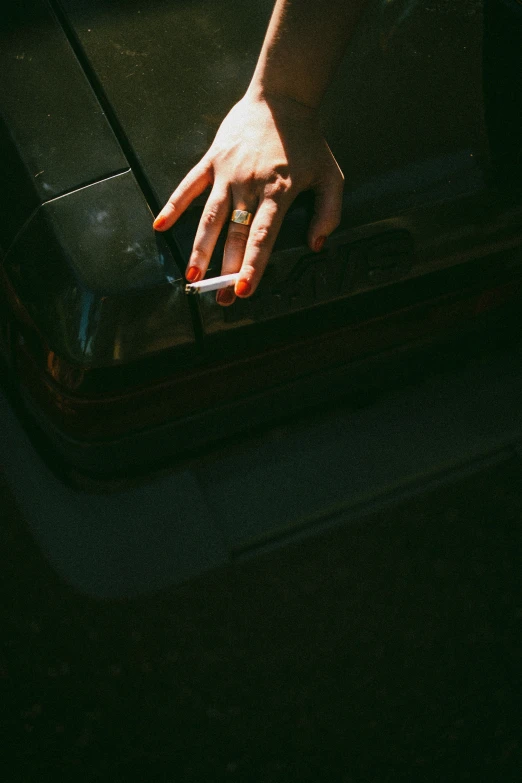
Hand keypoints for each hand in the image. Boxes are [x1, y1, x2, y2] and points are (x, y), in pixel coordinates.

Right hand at [153, 91, 343, 305]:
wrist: (281, 97)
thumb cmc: (307, 141)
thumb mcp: (331, 175)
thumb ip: (329, 213)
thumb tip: (315, 245)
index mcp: (279, 192)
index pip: (263, 236)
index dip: (253, 265)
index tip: (244, 289)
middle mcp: (250, 185)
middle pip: (235, 235)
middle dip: (227, 270)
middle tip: (221, 299)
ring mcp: (227, 173)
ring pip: (210, 217)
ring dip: (200, 248)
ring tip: (192, 274)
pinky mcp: (212, 160)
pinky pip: (189, 186)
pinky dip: (173, 206)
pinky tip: (160, 227)